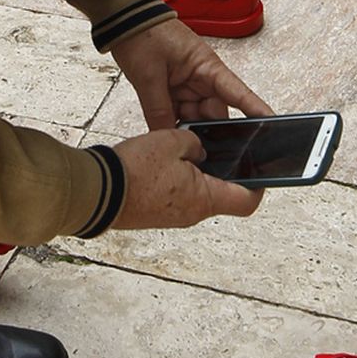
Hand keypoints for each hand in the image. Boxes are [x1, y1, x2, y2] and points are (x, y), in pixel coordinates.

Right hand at [109, 127, 262, 229]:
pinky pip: (176, 196)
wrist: (96, 192)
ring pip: (197, 193)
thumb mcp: (172, 140)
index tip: (260, 169)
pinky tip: (164, 161)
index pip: (247, 201)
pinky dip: (177, 179)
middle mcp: (192, 213)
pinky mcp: (156, 213)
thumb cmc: (134, 170)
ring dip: (196, 173)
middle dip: (222, 171)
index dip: (259, 185)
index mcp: (204, 198)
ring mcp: (173, 216)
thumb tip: (198, 148)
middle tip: (217, 147)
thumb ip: (195, 142)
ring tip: (183, 149)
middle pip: (221, 194)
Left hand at [110, 16, 272, 130]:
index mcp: (208, 67)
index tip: (272, 124)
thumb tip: (169, 138)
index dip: (256, 110)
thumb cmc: (143, 34)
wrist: (125, 20)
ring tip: (176, 139)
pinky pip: (180, 114)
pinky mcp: (175, 90)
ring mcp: (189, 85)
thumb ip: (159, 110)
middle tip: (198, 149)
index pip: (239, 93)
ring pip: (197, 117)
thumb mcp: (149, 76)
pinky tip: (168, 132)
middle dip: (208, 131)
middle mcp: (203, 78)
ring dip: (187, 128)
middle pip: (216, 113)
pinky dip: (174, 123)